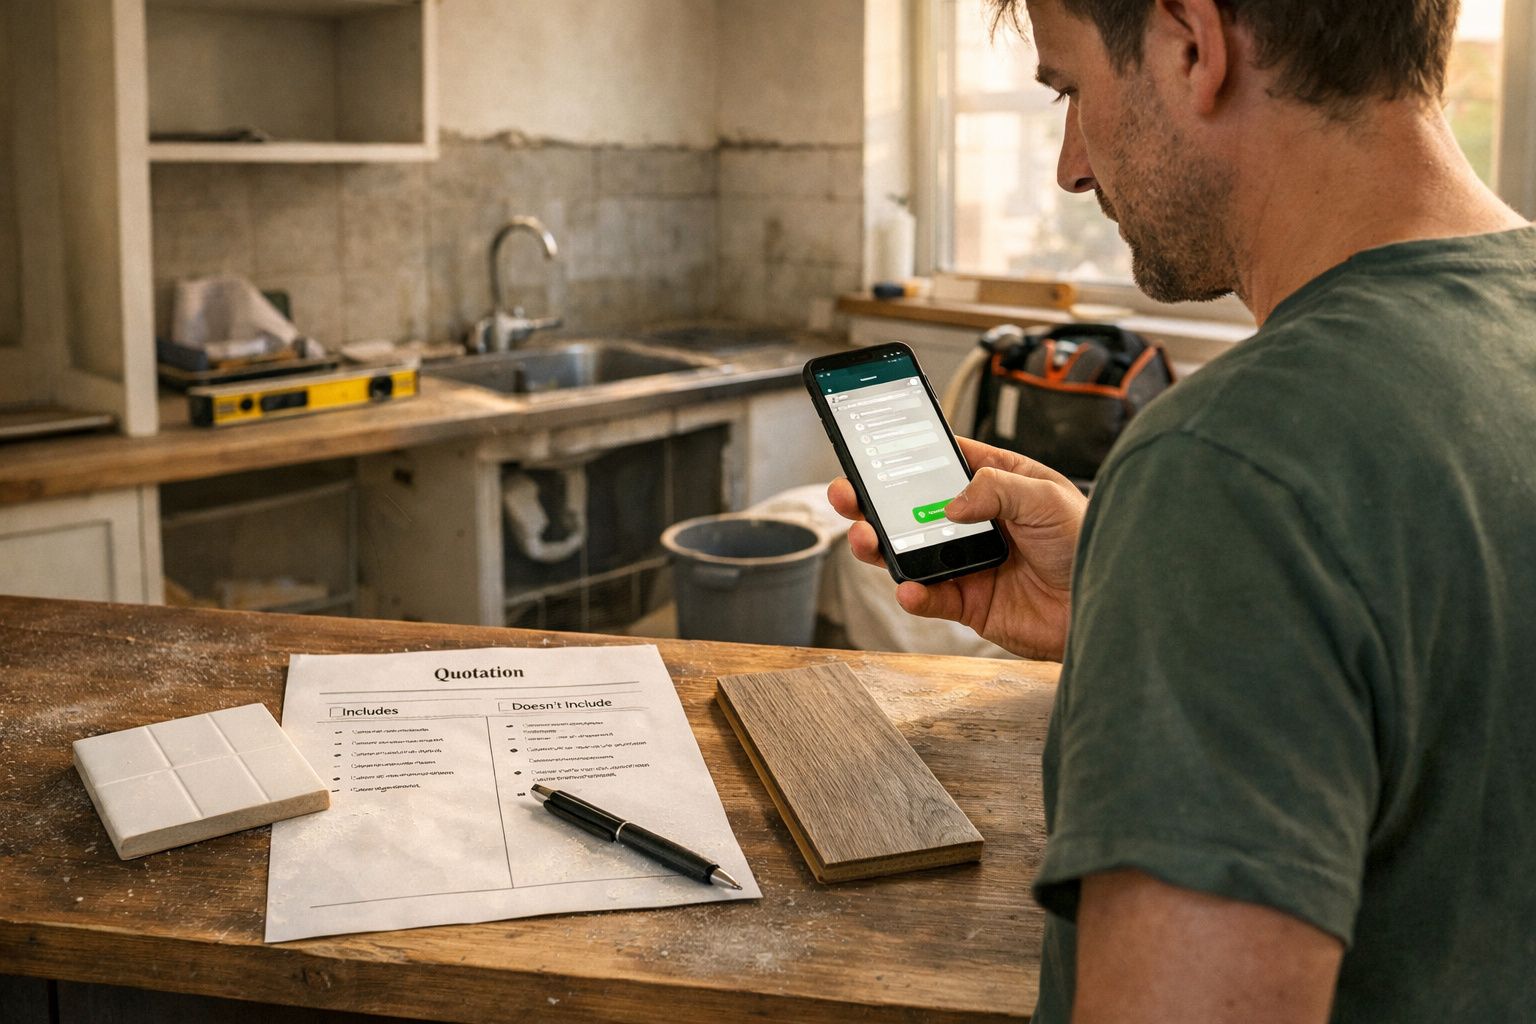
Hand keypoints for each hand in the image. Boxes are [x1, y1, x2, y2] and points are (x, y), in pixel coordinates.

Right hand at [827, 437, 1086, 660]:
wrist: (1109, 606)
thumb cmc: (1090, 542)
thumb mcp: (1047, 496)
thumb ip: (996, 488)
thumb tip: (950, 504)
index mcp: (996, 483)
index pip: (942, 461)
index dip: (905, 454)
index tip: (871, 448)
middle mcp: (976, 521)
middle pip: (910, 507)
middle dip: (873, 501)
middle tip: (847, 494)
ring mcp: (967, 561)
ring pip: (909, 551)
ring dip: (880, 546)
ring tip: (866, 540)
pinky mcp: (968, 602)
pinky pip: (930, 597)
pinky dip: (914, 594)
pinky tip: (909, 587)